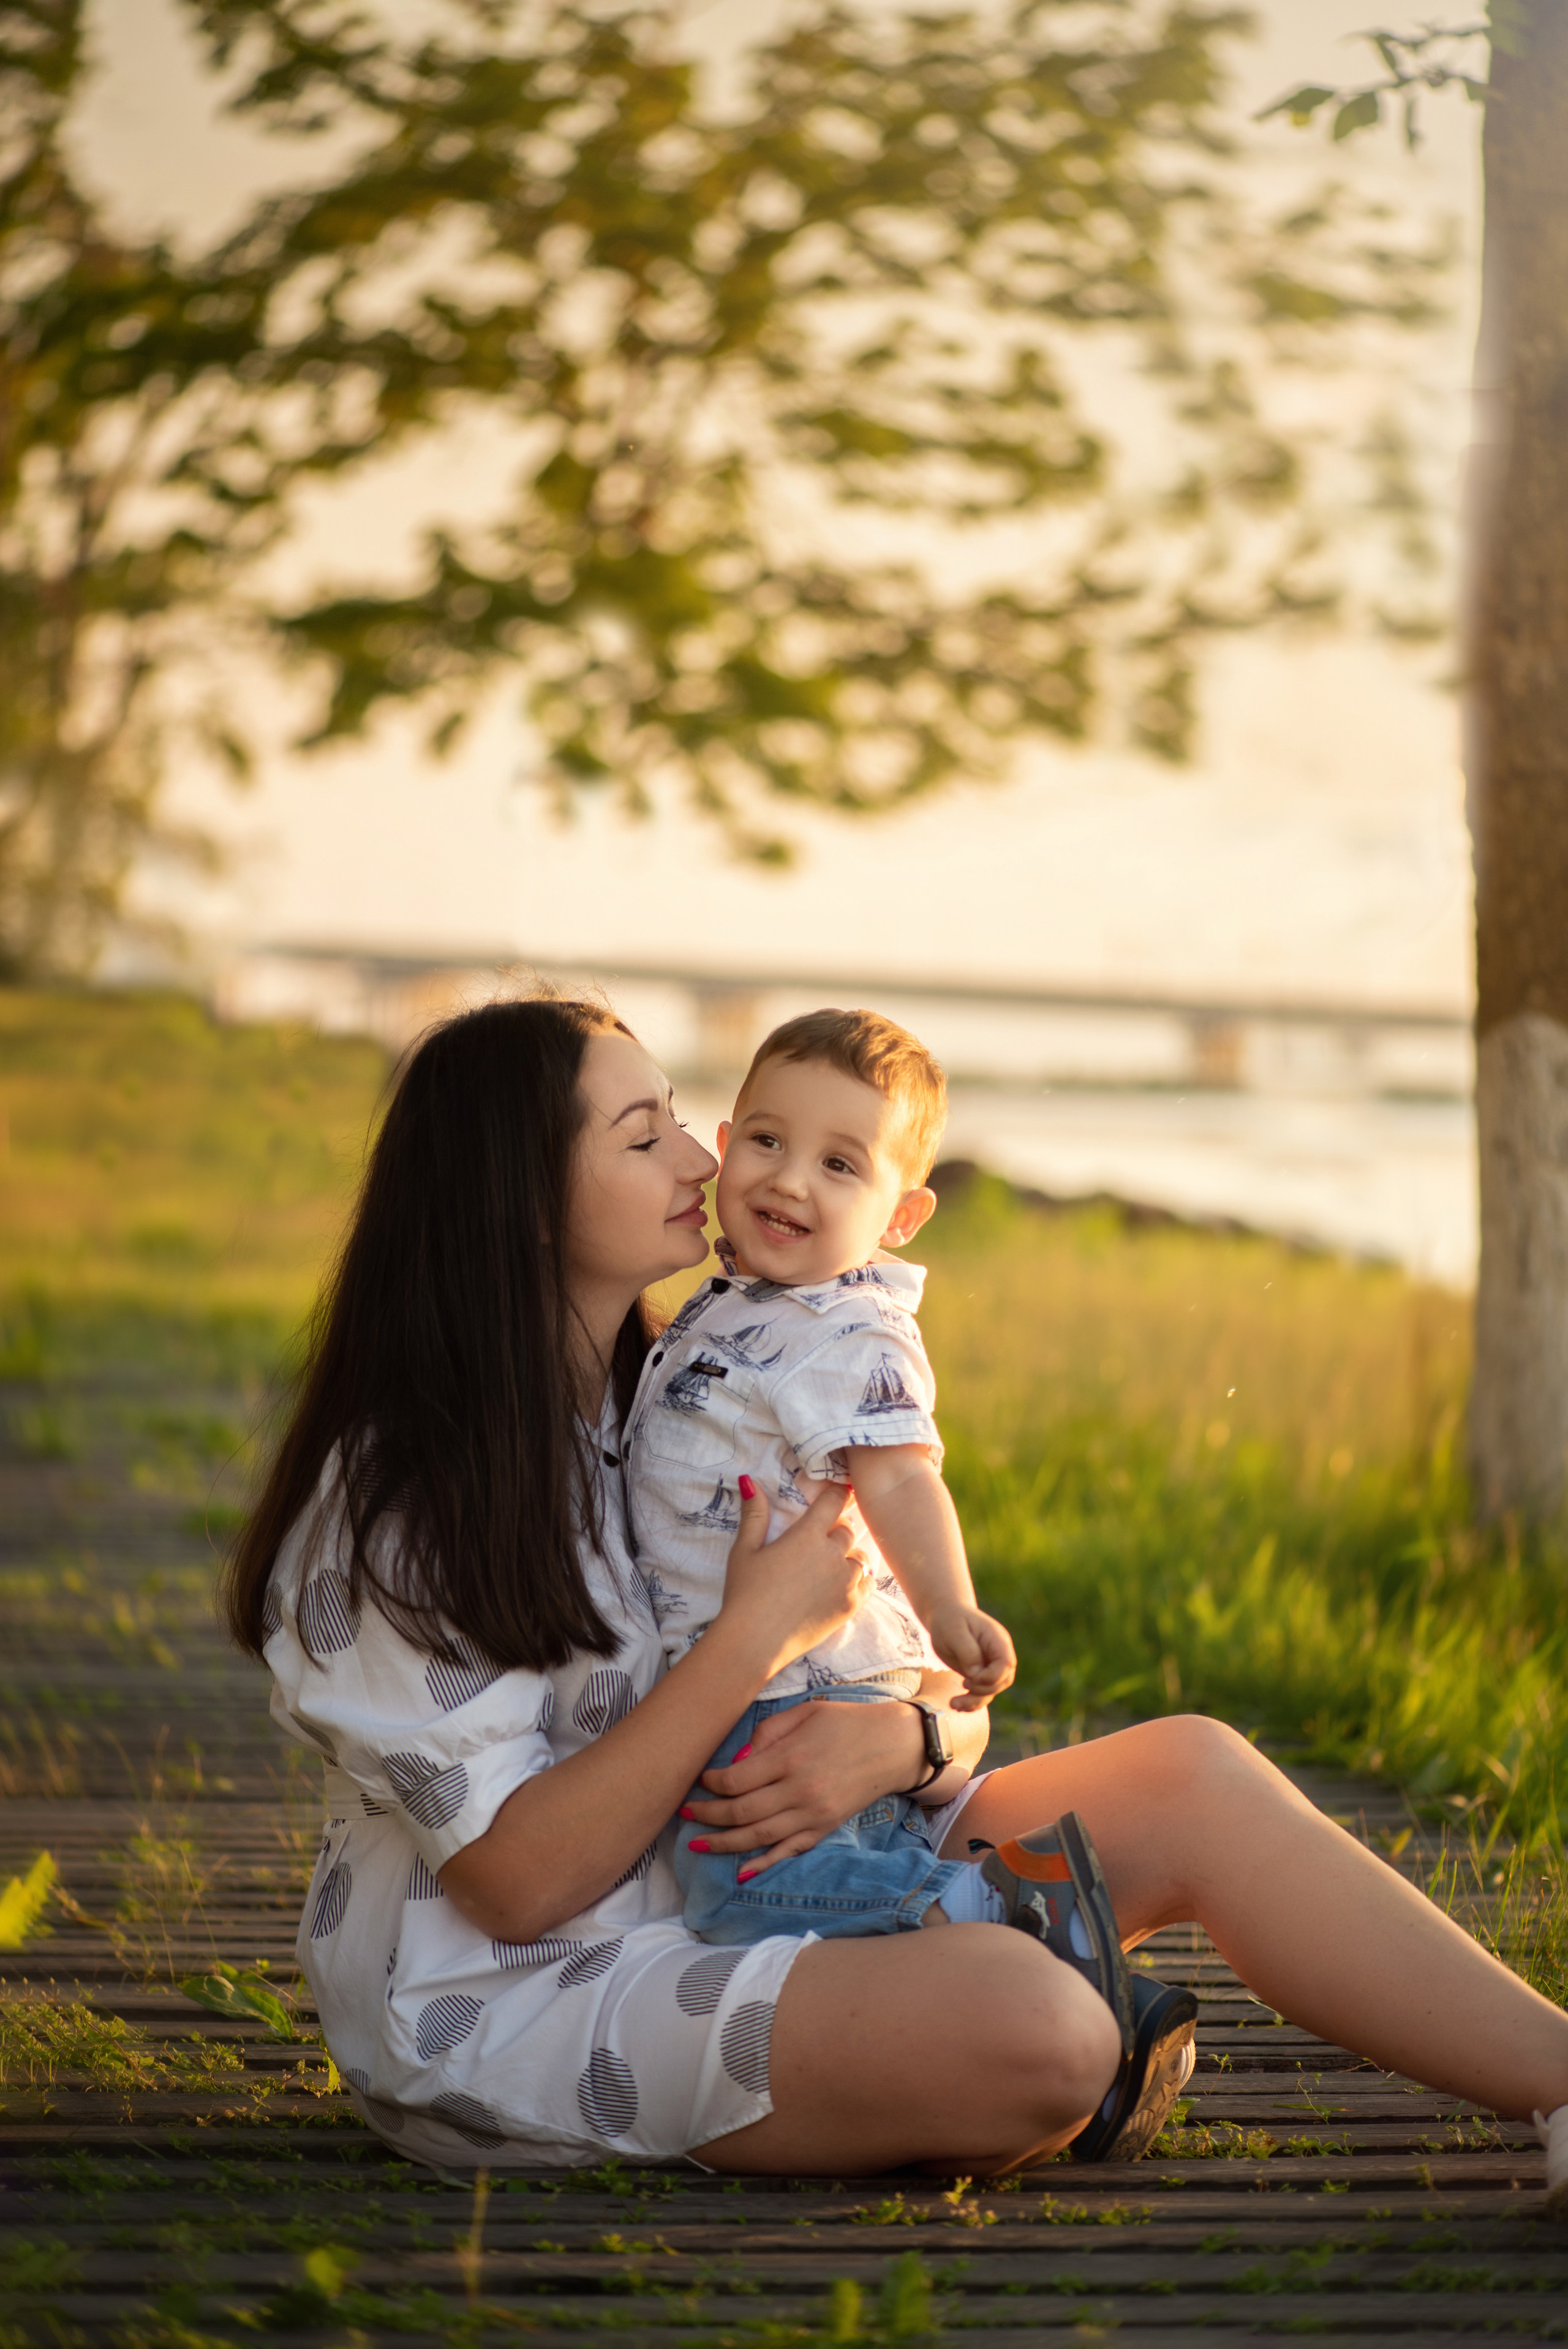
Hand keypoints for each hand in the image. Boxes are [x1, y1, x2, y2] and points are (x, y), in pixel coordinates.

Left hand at [682, 1695, 926, 1872]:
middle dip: (706, 1815)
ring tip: (696, 1844)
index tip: (699, 1779)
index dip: (710, 1783)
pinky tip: (740, 1872)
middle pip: (740, 1812)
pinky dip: (763, 1865)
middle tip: (684, 1813)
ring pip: (757, 1838)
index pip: (736, 1779)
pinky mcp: (823, 1830)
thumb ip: (767, 1732)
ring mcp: (812, 1816)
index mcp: (791, 1758)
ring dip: (722, 1844)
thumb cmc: (845, 1722)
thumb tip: (736, 1760)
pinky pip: (787, 1852)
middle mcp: (799, 1792)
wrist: (893, 1746)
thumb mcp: (804, 1713)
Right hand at [717, 1477, 865, 1681]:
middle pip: (848, 1529)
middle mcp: (832, 1554)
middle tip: (822, 1538)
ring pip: (860, 1557)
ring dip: (848, 1556)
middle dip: (837, 1529)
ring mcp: (845, 1581)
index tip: (840, 1491)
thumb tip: (749, 1480)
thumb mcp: (744, 1550)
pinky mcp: (851, 1606)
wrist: (754, 1641)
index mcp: (807, 1534)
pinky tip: (843, 1583)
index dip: (839, 1493)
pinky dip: (859, 1579)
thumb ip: (754, 1514)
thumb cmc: (744, 1593)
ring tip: (831, 1564)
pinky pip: (868, 1583)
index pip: (834, 1501)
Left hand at [926, 1603, 1015, 1710]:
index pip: (1006, 1665)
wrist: (944, 1616)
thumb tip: (975, 1674)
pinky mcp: (979, 1675)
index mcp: (997, 1640)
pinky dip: (970, 1702)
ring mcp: (989, 1666)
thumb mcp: (954, 1630)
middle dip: (983, 1691)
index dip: (992, 1677)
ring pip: (991, 1691)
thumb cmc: (950, 1619)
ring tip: (953, 1704)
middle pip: (1002, 1681)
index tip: (971, 1677)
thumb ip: (967, 1650)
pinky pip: (980, 1693)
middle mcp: (997, 1655)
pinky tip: (956, 1705)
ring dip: (974, 1702)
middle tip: (962, 1685)